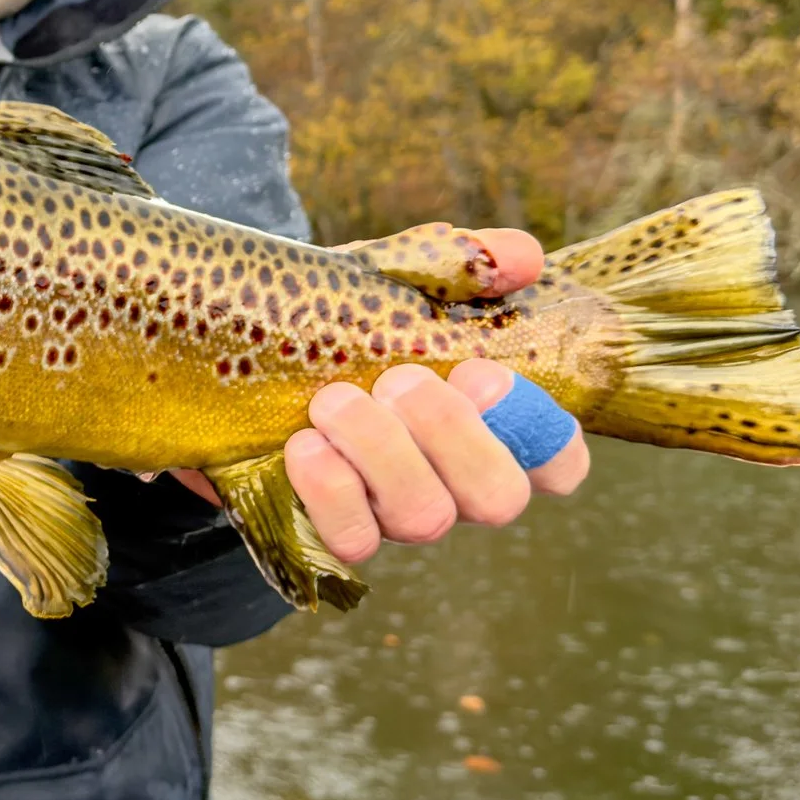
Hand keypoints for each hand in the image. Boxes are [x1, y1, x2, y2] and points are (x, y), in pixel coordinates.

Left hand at [176, 228, 589, 559]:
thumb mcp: (395, 276)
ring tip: (333, 401)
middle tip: (399, 381)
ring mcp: (393, 513)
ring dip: (383, 452)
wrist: (240, 345)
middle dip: (453, 435)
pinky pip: (352, 540)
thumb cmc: (340, 316)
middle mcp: (450, 480)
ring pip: (424, 517)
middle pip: (498, 498)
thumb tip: (520, 259)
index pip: (559, 463)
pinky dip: (331, 491)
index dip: (544, 436)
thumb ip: (462, 262)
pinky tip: (303, 444)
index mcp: (483, 424)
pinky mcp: (332, 529)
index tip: (482, 376)